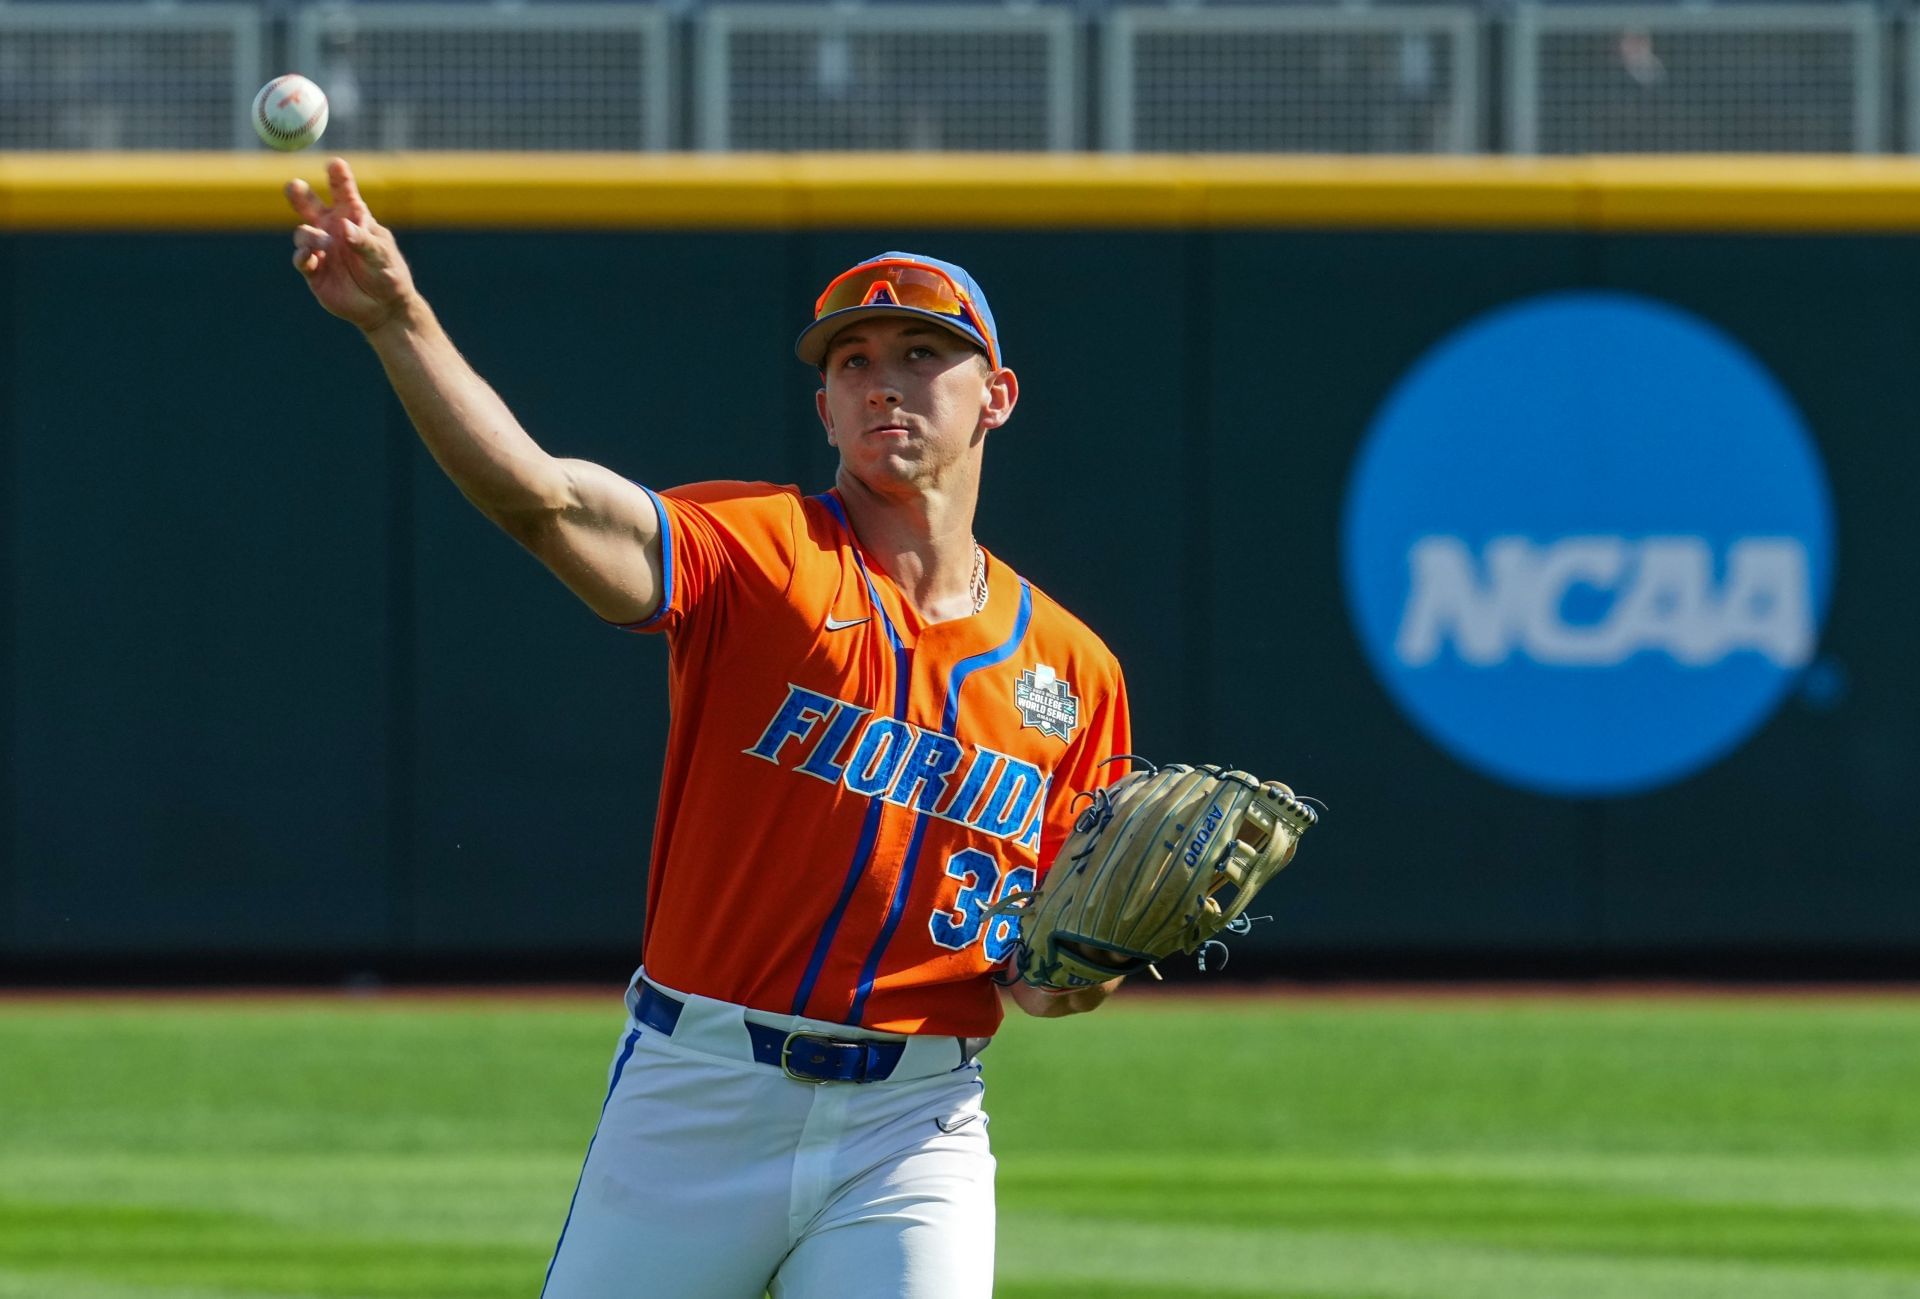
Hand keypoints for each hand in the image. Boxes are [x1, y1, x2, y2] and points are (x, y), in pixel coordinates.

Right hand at [286, 157, 415, 333]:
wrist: (383, 307)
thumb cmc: (388, 274)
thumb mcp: (382, 256)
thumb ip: (363, 241)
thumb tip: (343, 227)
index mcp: (354, 217)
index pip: (343, 192)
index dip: (338, 177)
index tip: (335, 163)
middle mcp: (332, 229)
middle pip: (310, 205)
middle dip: (300, 194)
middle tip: (294, 185)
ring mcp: (321, 248)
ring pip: (303, 233)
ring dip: (310, 236)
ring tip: (323, 244)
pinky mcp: (313, 270)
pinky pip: (300, 258)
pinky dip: (302, 256)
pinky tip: (309, 257)